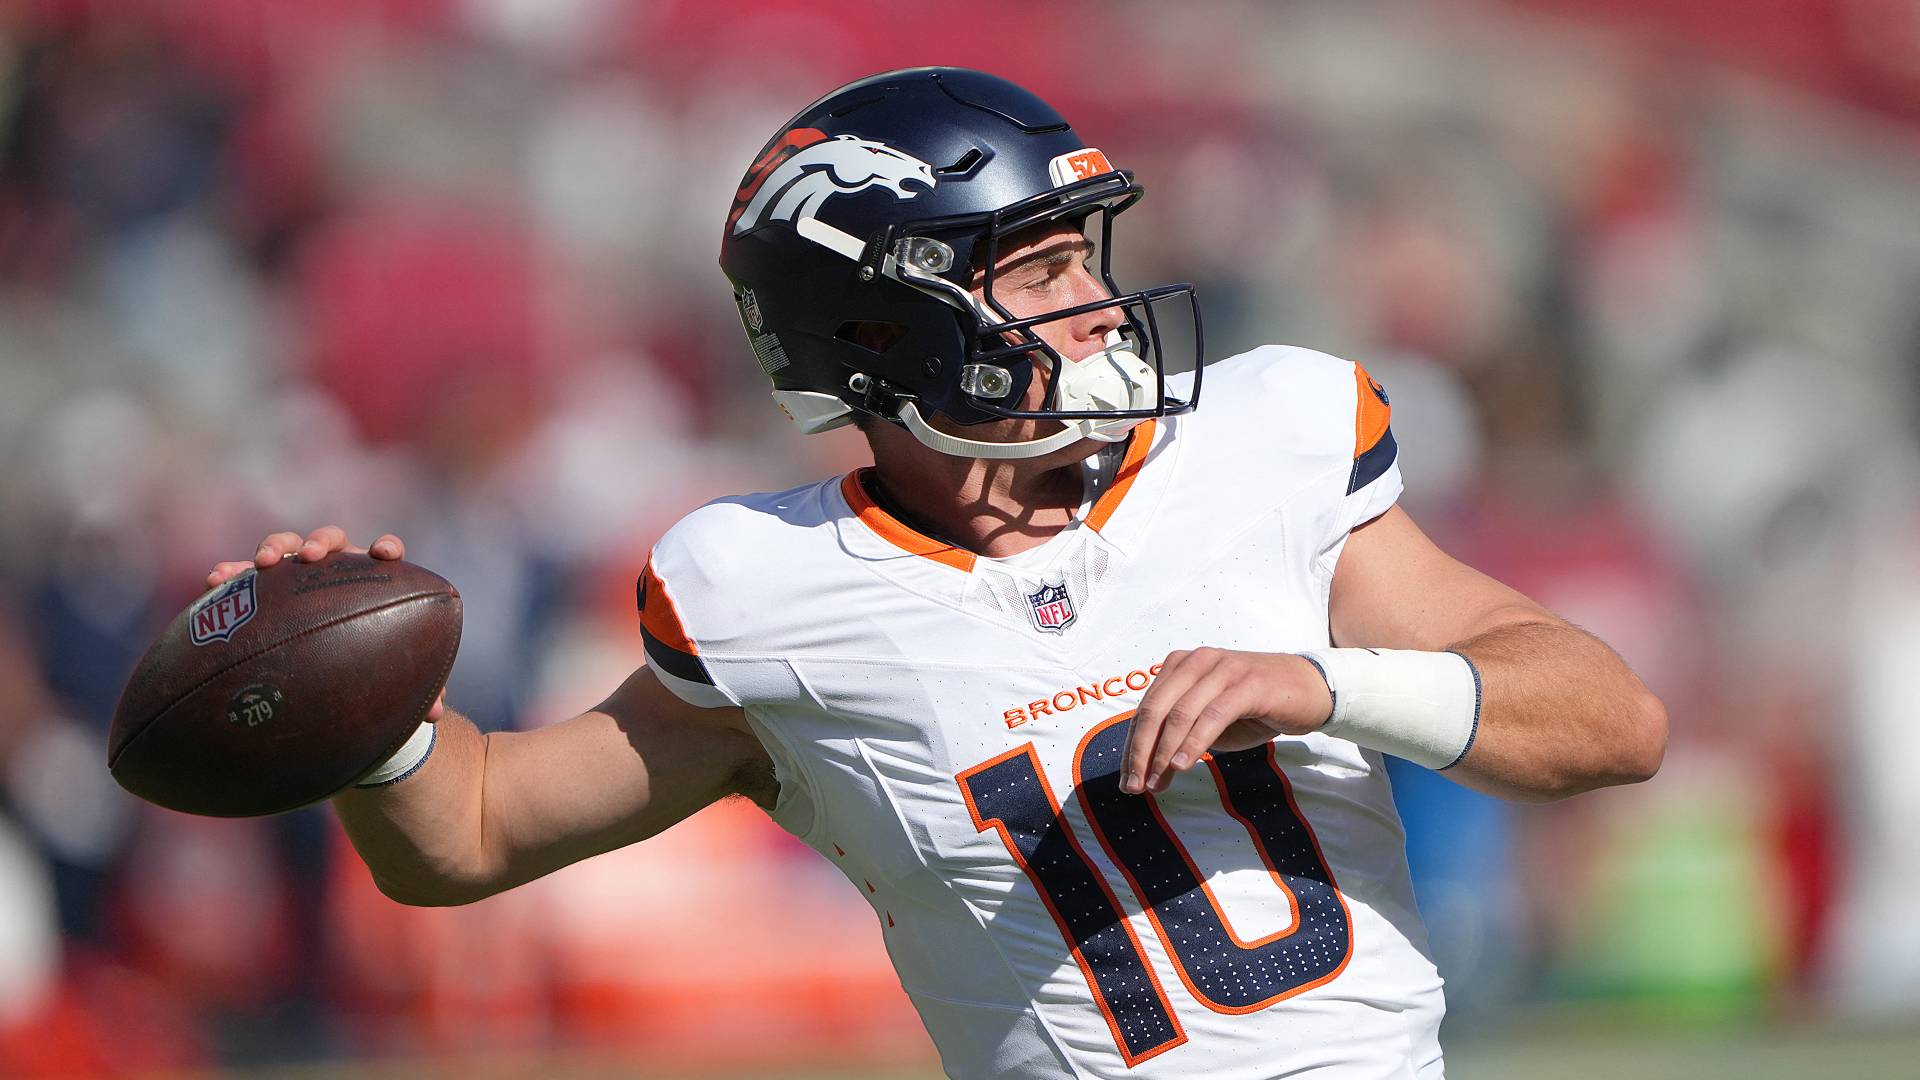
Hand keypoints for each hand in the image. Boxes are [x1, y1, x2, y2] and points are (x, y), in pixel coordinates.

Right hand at [207, 526, 443, 720]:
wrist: (329, 665)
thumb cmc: (369, 663)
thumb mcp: (392, 675)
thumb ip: (416, 688)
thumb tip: (434, 714)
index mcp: (372, 580)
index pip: (384, 553)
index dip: (385, 548)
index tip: (384, 553)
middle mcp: (335, 569)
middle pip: (331, 541)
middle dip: (321, 542)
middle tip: (312, 556)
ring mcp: (297, 574)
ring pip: (286, 547)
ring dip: (274, 547)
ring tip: (262, 562)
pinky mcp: (263, 587)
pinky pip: (245, 576)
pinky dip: (231, 573)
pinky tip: (213, 580)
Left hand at [1120, 648, 1332, 794]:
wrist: (1311, 689)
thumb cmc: (1256, 707)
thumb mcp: (1211, 721)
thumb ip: (1181, 734)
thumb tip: (1148, 768)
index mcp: (1181, 665)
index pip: (1147, 708)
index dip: (1132, 746)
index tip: (1127, 780)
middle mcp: (1197, 661)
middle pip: (1155, 710)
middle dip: (1140, 752)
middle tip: (1136, 787)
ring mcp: (1222, 669)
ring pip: (1180, 714)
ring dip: (1163, 754)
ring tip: (1157, 784)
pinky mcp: (1247, 684)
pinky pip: (1212, 716)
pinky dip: (1193, 743)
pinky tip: (1182, 765)